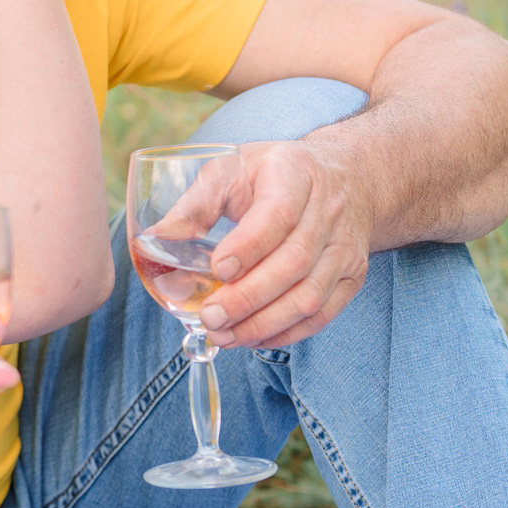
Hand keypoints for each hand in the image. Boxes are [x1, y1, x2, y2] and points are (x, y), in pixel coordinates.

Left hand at [156, 141, 372, 349]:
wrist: (343, 178)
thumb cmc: (274, 174)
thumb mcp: (232, 169)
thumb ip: (195, 204)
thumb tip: (155, 240)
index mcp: (295, 174)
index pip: (278, 214)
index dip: (249, 246)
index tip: (217, 270)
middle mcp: (328, 212)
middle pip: (293, 263)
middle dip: (248, 297)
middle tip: (211, 316)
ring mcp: (344, 248)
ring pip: (309, 297)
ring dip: (263, 323)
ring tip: (224, 335)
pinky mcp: (352, 276)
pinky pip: (322, 315)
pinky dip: (286, 333)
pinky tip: (253, 338)